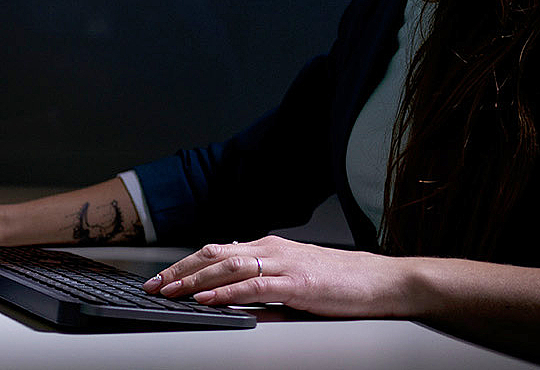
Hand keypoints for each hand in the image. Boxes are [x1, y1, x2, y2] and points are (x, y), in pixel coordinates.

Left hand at [142, 235, 415, 316]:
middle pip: (215, 253)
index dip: (187, 264)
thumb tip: (231, 297)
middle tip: (153, 285)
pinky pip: (254, 285)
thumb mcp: (294, 278)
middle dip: (180, 270)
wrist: (378, 281)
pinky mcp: (297, 283)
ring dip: (194, 279)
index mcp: (269, 247)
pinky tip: (208, 299)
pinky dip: (227, 291)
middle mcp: (272, 248)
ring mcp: (284, 263)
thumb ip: (264, 283)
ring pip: (228, 265)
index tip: (163, 278)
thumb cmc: (339, 281)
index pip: (218, 251)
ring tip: (169, 292)